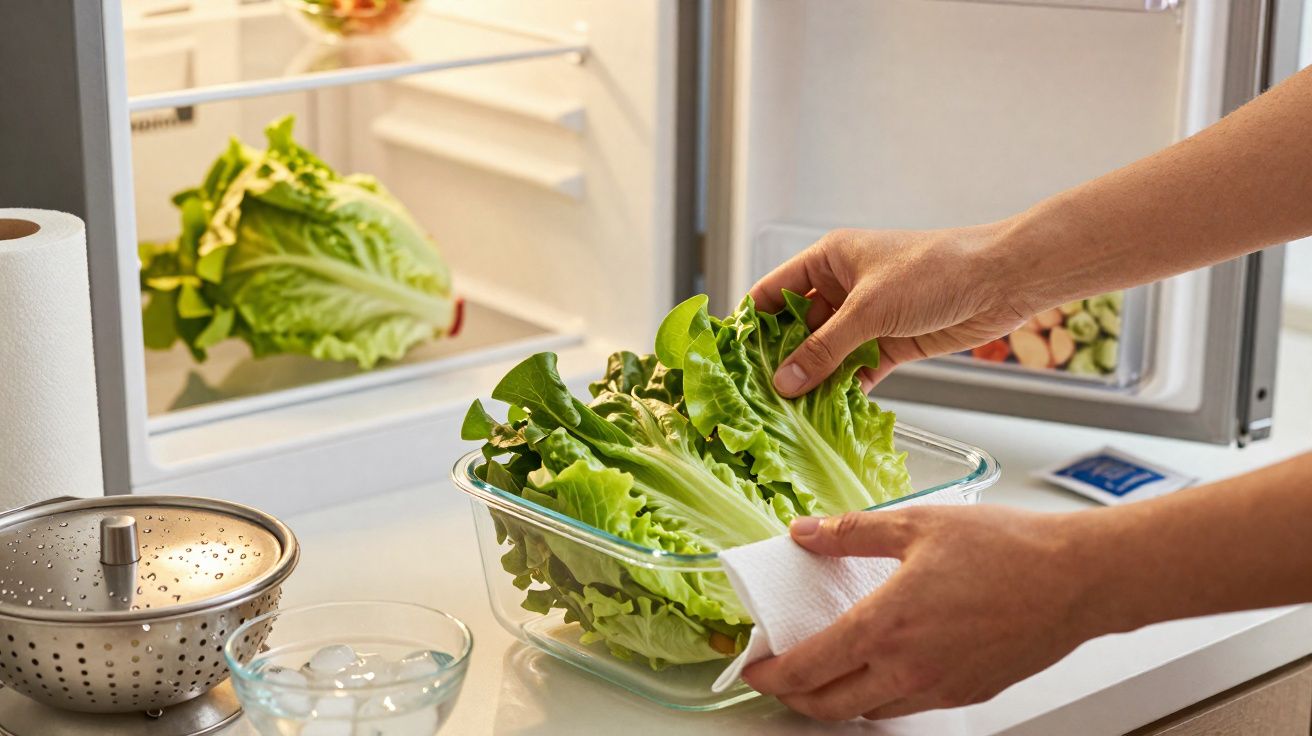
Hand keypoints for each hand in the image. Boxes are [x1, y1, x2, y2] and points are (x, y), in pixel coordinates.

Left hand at [742, 506, 1102, 721]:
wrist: (1078, 579)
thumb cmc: (1008, 549)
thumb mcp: (917, 523)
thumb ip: (851, 532)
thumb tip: (805, 532)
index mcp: (887, 626)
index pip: (809, 667)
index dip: (772, 673)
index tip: (755, 666)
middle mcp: (909, 668)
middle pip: (830, 705)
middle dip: (795, 697)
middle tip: (780, 677)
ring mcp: (940, 688)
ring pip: (869, 712)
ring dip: (837, 700)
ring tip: (826, 673)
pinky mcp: (968, 694)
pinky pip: (909, 707)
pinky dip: (881, 698)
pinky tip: (883, 670)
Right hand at [748, 224, 1029, 395]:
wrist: (1000, 281)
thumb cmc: (935, 271)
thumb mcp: (870, 310)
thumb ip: (825, 348)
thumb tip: (784, 381)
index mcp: (829, 260)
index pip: (773, 292)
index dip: (750, 322)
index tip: (728, 358)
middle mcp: (843, 288)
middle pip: (796, 328)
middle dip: (779, 360)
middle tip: (755, 396)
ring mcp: (866, 318)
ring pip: (825, 353)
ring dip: (811, 380)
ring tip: (785, 413)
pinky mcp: (890, 344)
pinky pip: (855, 371)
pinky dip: (842, 390)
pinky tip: (825, 415)